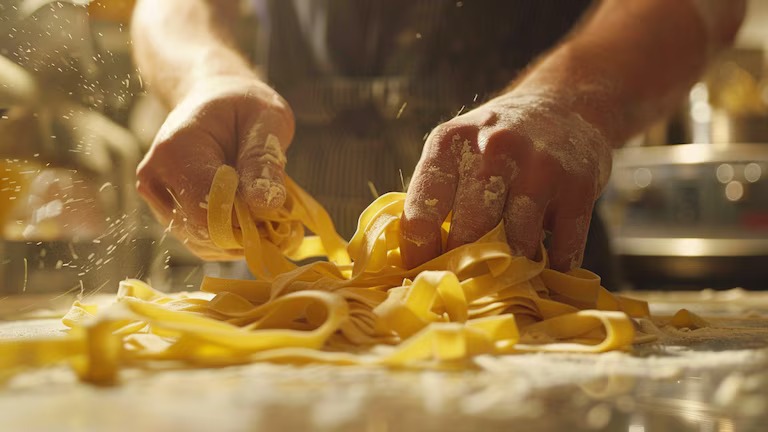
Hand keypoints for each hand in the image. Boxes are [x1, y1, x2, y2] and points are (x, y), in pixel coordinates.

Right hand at [136, 76, 294, 259]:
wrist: (214, 101)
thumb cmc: (244, 105)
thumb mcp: (266, 119)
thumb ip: (264, 159)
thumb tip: (266, 205)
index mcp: (175, 152)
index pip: (207, 210)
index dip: (247, 220)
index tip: (278, 208)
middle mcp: (156, 181)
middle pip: (204, 233)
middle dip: (248, 231)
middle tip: (280, 211)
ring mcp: (159, 202)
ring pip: (205, 244)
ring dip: (242, 237)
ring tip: (266, 208)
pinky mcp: (170, 216)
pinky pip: (204, 244)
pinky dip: (233, 238)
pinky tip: (252, 216)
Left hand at [400, 92, 612, 271]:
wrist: (564, 106)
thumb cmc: (495, 142)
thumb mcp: (455, 150)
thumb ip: (434, 196)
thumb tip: (415, 262)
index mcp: (450, 143)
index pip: (423, 213)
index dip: (420, 254)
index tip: (423, 275)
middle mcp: (493, 149)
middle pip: (469, 233)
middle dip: (466, 266)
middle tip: (467, 283)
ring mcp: (539, 166)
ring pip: (517, 244)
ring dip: (513, 266)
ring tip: (509, 271)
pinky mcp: (578, 185)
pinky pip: (562, 247)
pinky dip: (554, 265)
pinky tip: (547, 263)